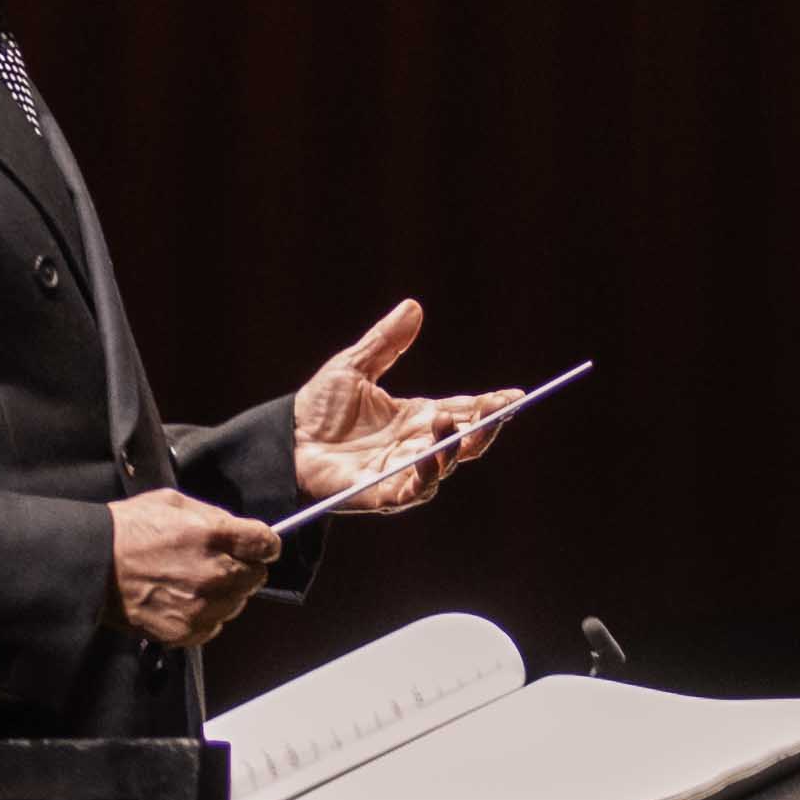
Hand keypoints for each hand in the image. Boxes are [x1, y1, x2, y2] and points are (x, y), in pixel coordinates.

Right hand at [108, 488, 281, 651]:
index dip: (263, 544)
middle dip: (242, 568)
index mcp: (213, 535)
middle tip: (216, 563)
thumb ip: (214, 516)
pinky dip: (206, 616)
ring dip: (224, 593)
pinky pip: (215, 626)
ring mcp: (201, 606)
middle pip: (257, 577)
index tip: (256, 546)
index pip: (267, 544)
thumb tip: (239, 530)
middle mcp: (213, 573)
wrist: (91, 563)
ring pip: (237, 603)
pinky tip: (184, 600)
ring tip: (193, 582)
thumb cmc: (127, 530)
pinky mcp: (186, 630)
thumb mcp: (174, 502)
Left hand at [282, 304, 524, 515]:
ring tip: (449, 422)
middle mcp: (416, 446)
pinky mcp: (381, 492)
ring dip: (454, 447)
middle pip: (465, 441)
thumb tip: (413, 307)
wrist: (285, 441)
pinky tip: (432, 460)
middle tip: (500, 409)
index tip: (514, 396)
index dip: (490, 406)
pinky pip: (413, 491)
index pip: (464, 411)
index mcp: (416, 418)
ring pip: (444, 465)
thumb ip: (386, 342)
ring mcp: (402, 471)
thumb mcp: (354, 366)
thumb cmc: (319, 408)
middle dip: (486, 427)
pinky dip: (426, 478)